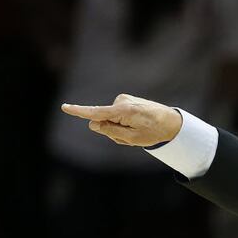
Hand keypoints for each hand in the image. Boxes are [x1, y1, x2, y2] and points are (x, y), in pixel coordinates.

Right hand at [61, 94, 181, 146]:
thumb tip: (92, 124)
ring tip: (139, 130)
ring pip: (111, 120)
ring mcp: (124, 99)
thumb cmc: (154, 132)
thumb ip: (111, 131)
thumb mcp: (133, 138)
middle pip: (105, 122)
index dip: (79, 112)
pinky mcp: (126, 100)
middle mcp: (122, 101)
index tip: (65, 107)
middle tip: (134, 136)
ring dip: (121, 128)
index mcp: (124, 111)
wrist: (172, 121)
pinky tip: (138, 125)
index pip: (97, 113)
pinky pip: (117, 116)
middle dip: (114, 132)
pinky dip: (124, 123)